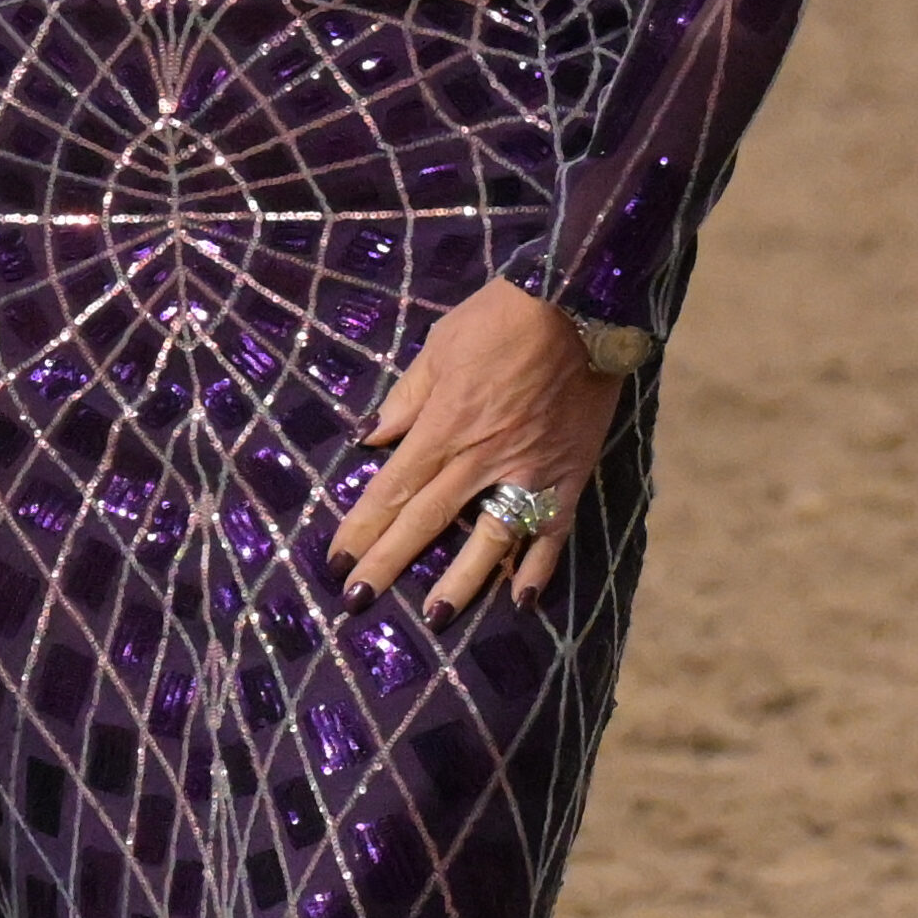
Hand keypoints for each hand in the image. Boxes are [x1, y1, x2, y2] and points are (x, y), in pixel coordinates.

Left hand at [339, 280, 624, 616]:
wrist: (580, 301)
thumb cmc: (502, 316)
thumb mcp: (440, 347)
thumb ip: (407, 398)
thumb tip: (372, 437)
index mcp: (443, 427)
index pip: (392, 490)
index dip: (361, 529)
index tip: (337, 562)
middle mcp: (481, 458)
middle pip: (425, 521)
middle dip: (388, 563)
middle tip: (358, 602)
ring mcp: (529, 470)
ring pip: (490, 537)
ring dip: (462, 581)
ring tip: (437, 616)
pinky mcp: (569, 471)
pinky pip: (553, 527)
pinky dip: (540, 565)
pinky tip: (523, 599)